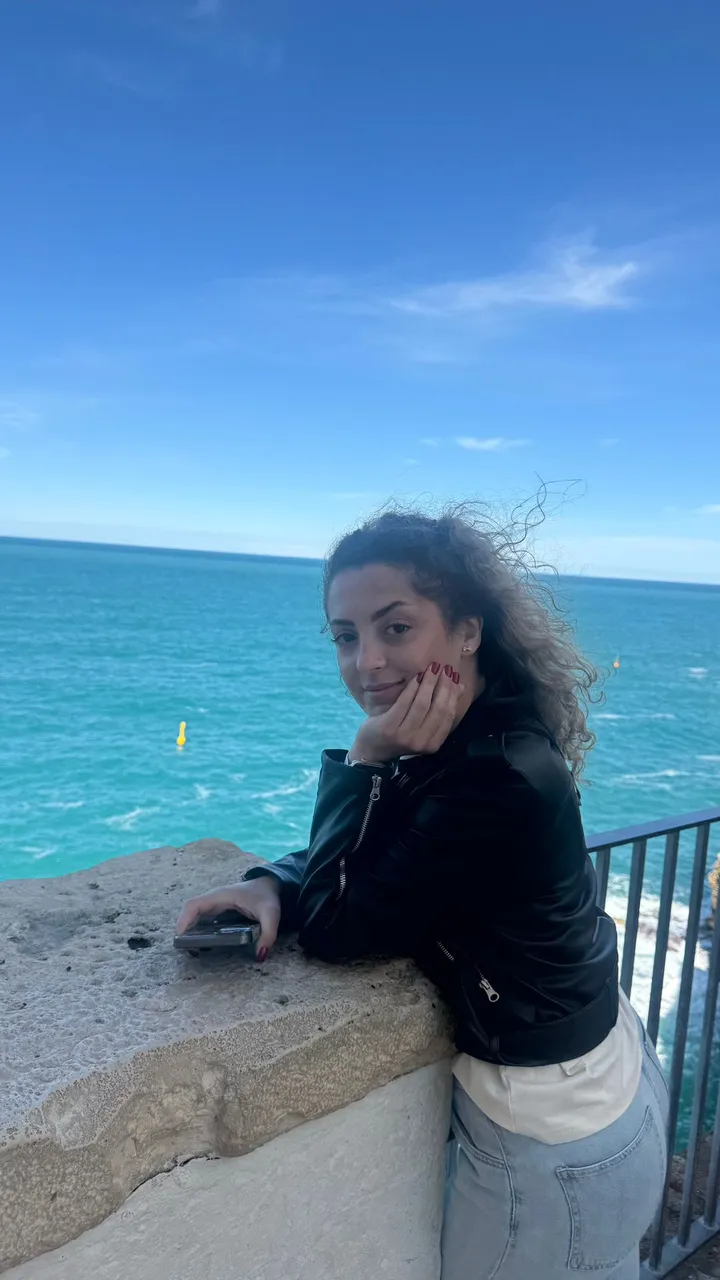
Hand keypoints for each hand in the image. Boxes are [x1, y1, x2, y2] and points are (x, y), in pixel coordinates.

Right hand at [175, 875, 280, 958]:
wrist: (271, 884)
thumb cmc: (267, 896)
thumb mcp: (271, 914)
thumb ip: (268, 933)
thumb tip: (260, 955)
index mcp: (222, 896)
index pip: (195, 904)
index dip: (184, 919)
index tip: (180, 936)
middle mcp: (215, 899)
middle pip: (191, 911)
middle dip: (185, 928)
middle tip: (185, 948)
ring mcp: (216, 904)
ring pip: (196, 915)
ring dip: (190, 929)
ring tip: (191, 948)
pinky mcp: (219, 910)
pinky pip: (203, 918)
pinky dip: (198, 929)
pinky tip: (202, 943)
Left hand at [350, 663, 464, 762]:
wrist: (371, 750)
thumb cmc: (399, 735)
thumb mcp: (422, 725)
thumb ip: (441, 709)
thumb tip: (460, 686)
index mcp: (433, 744)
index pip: (448, 715)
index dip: (453, 694)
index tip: (454, 676)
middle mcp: (421, 742)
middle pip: (438, 709)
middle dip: (444, 686)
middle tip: (445, 668)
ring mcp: (404, 736)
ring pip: (422, 704)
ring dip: (429, 683)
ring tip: (433, 668)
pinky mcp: (389, 727)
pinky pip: (404, 703)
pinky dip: (412, 688)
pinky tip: (417, 676)